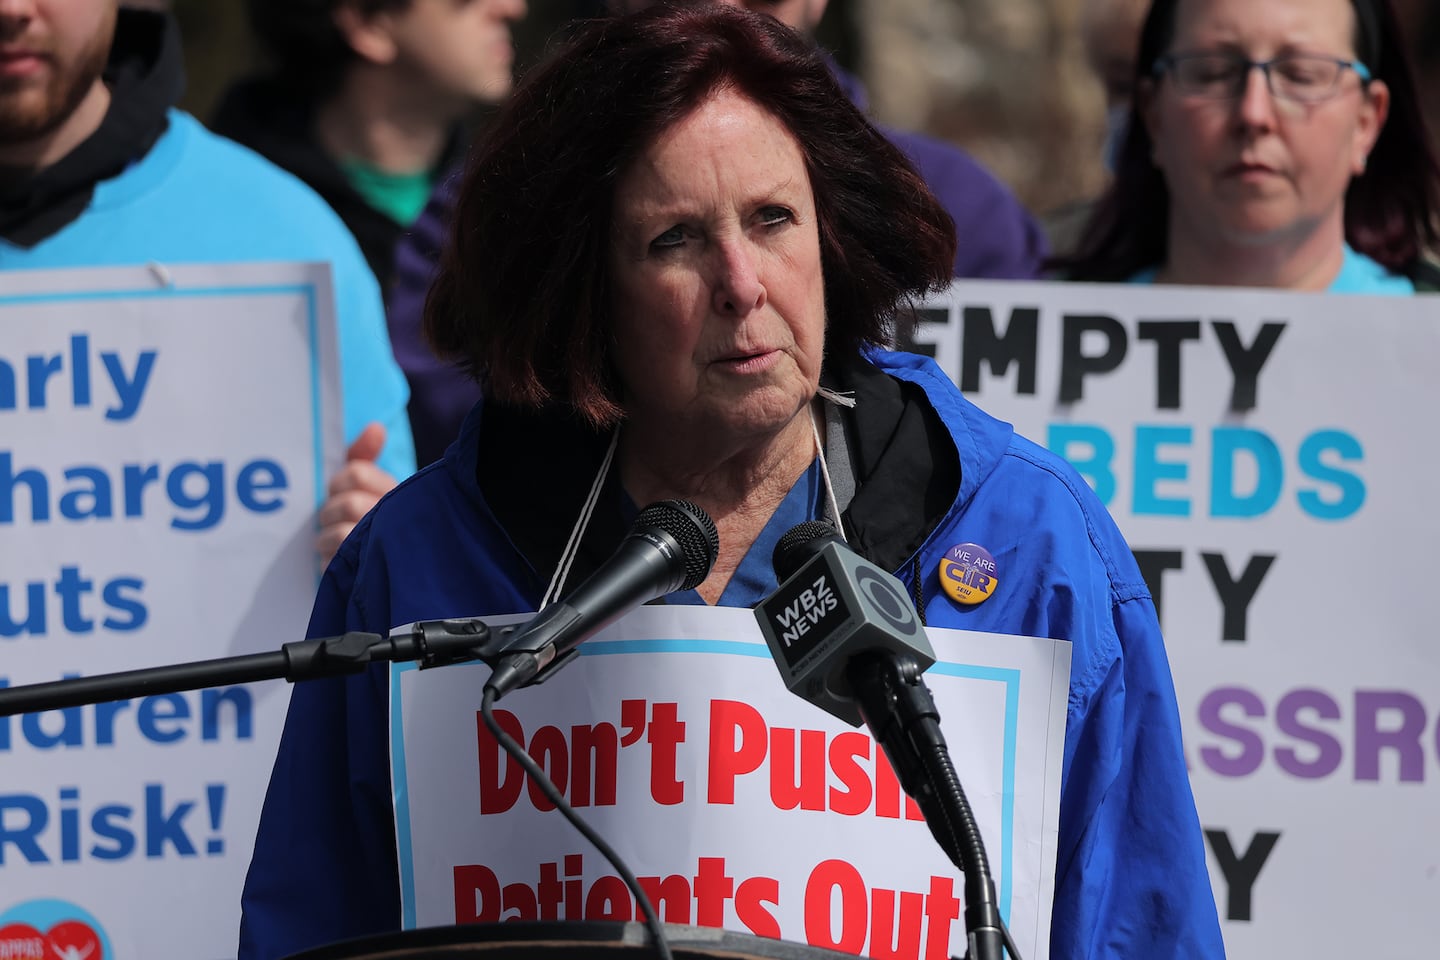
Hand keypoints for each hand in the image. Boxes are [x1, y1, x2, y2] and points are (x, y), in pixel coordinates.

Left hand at [317, 422, 396, 563]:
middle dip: (332, 512)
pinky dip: (330, 563)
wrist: (395, 570)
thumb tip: (376, 427)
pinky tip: (339, 564)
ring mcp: (383, 549)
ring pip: (340, 535)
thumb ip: (365, 455)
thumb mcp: (368, 485)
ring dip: (328, 539)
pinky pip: (334, 564)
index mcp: (395, 493)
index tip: (339, 490)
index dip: (339, 482)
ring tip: (335, 544)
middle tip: (334, 519)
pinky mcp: (367, 577)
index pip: (356, 473)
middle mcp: (394, 518)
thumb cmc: (370, 519)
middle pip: (348, 503)